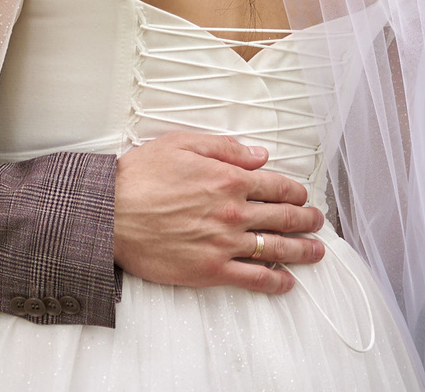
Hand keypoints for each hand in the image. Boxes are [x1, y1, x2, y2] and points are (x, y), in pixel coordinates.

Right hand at [112, 131, 325, 294]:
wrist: (109, 213)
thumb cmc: (138, 177)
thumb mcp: (177, 144)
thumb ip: (223, 147)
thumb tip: (259, 155)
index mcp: (227, 179)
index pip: (277, 186)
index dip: (296, 192)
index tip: (301, 196)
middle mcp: (233, 212)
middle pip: (284, 217)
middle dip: (307, 220)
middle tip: (316, 222)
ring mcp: (225, 243)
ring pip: (277, 249)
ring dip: (303, 250)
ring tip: (316, 251)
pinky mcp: (212, 269)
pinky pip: (256, 278)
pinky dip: (277, 281)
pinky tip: (287, 281)